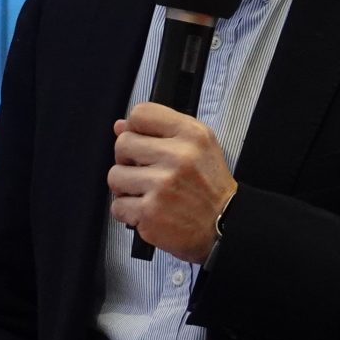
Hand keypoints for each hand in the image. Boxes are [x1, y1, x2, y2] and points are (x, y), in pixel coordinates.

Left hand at [108, 101, 235, 262]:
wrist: (225, 225)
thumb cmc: (209, 186)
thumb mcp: (198, 147)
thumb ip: (160, 131)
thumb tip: (119, 126)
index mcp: (191, 134)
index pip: (140, 114)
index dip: (134, 129)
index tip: (141, 143)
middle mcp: (178, 157)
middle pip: (123, 144)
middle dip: (127, 159)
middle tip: (144, 171)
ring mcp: (162, 186)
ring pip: (115, 176)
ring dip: (126, 187)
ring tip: (146, 193)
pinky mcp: (150, 213)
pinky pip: (117, 206)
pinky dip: (128, 212)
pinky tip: (147, 210)